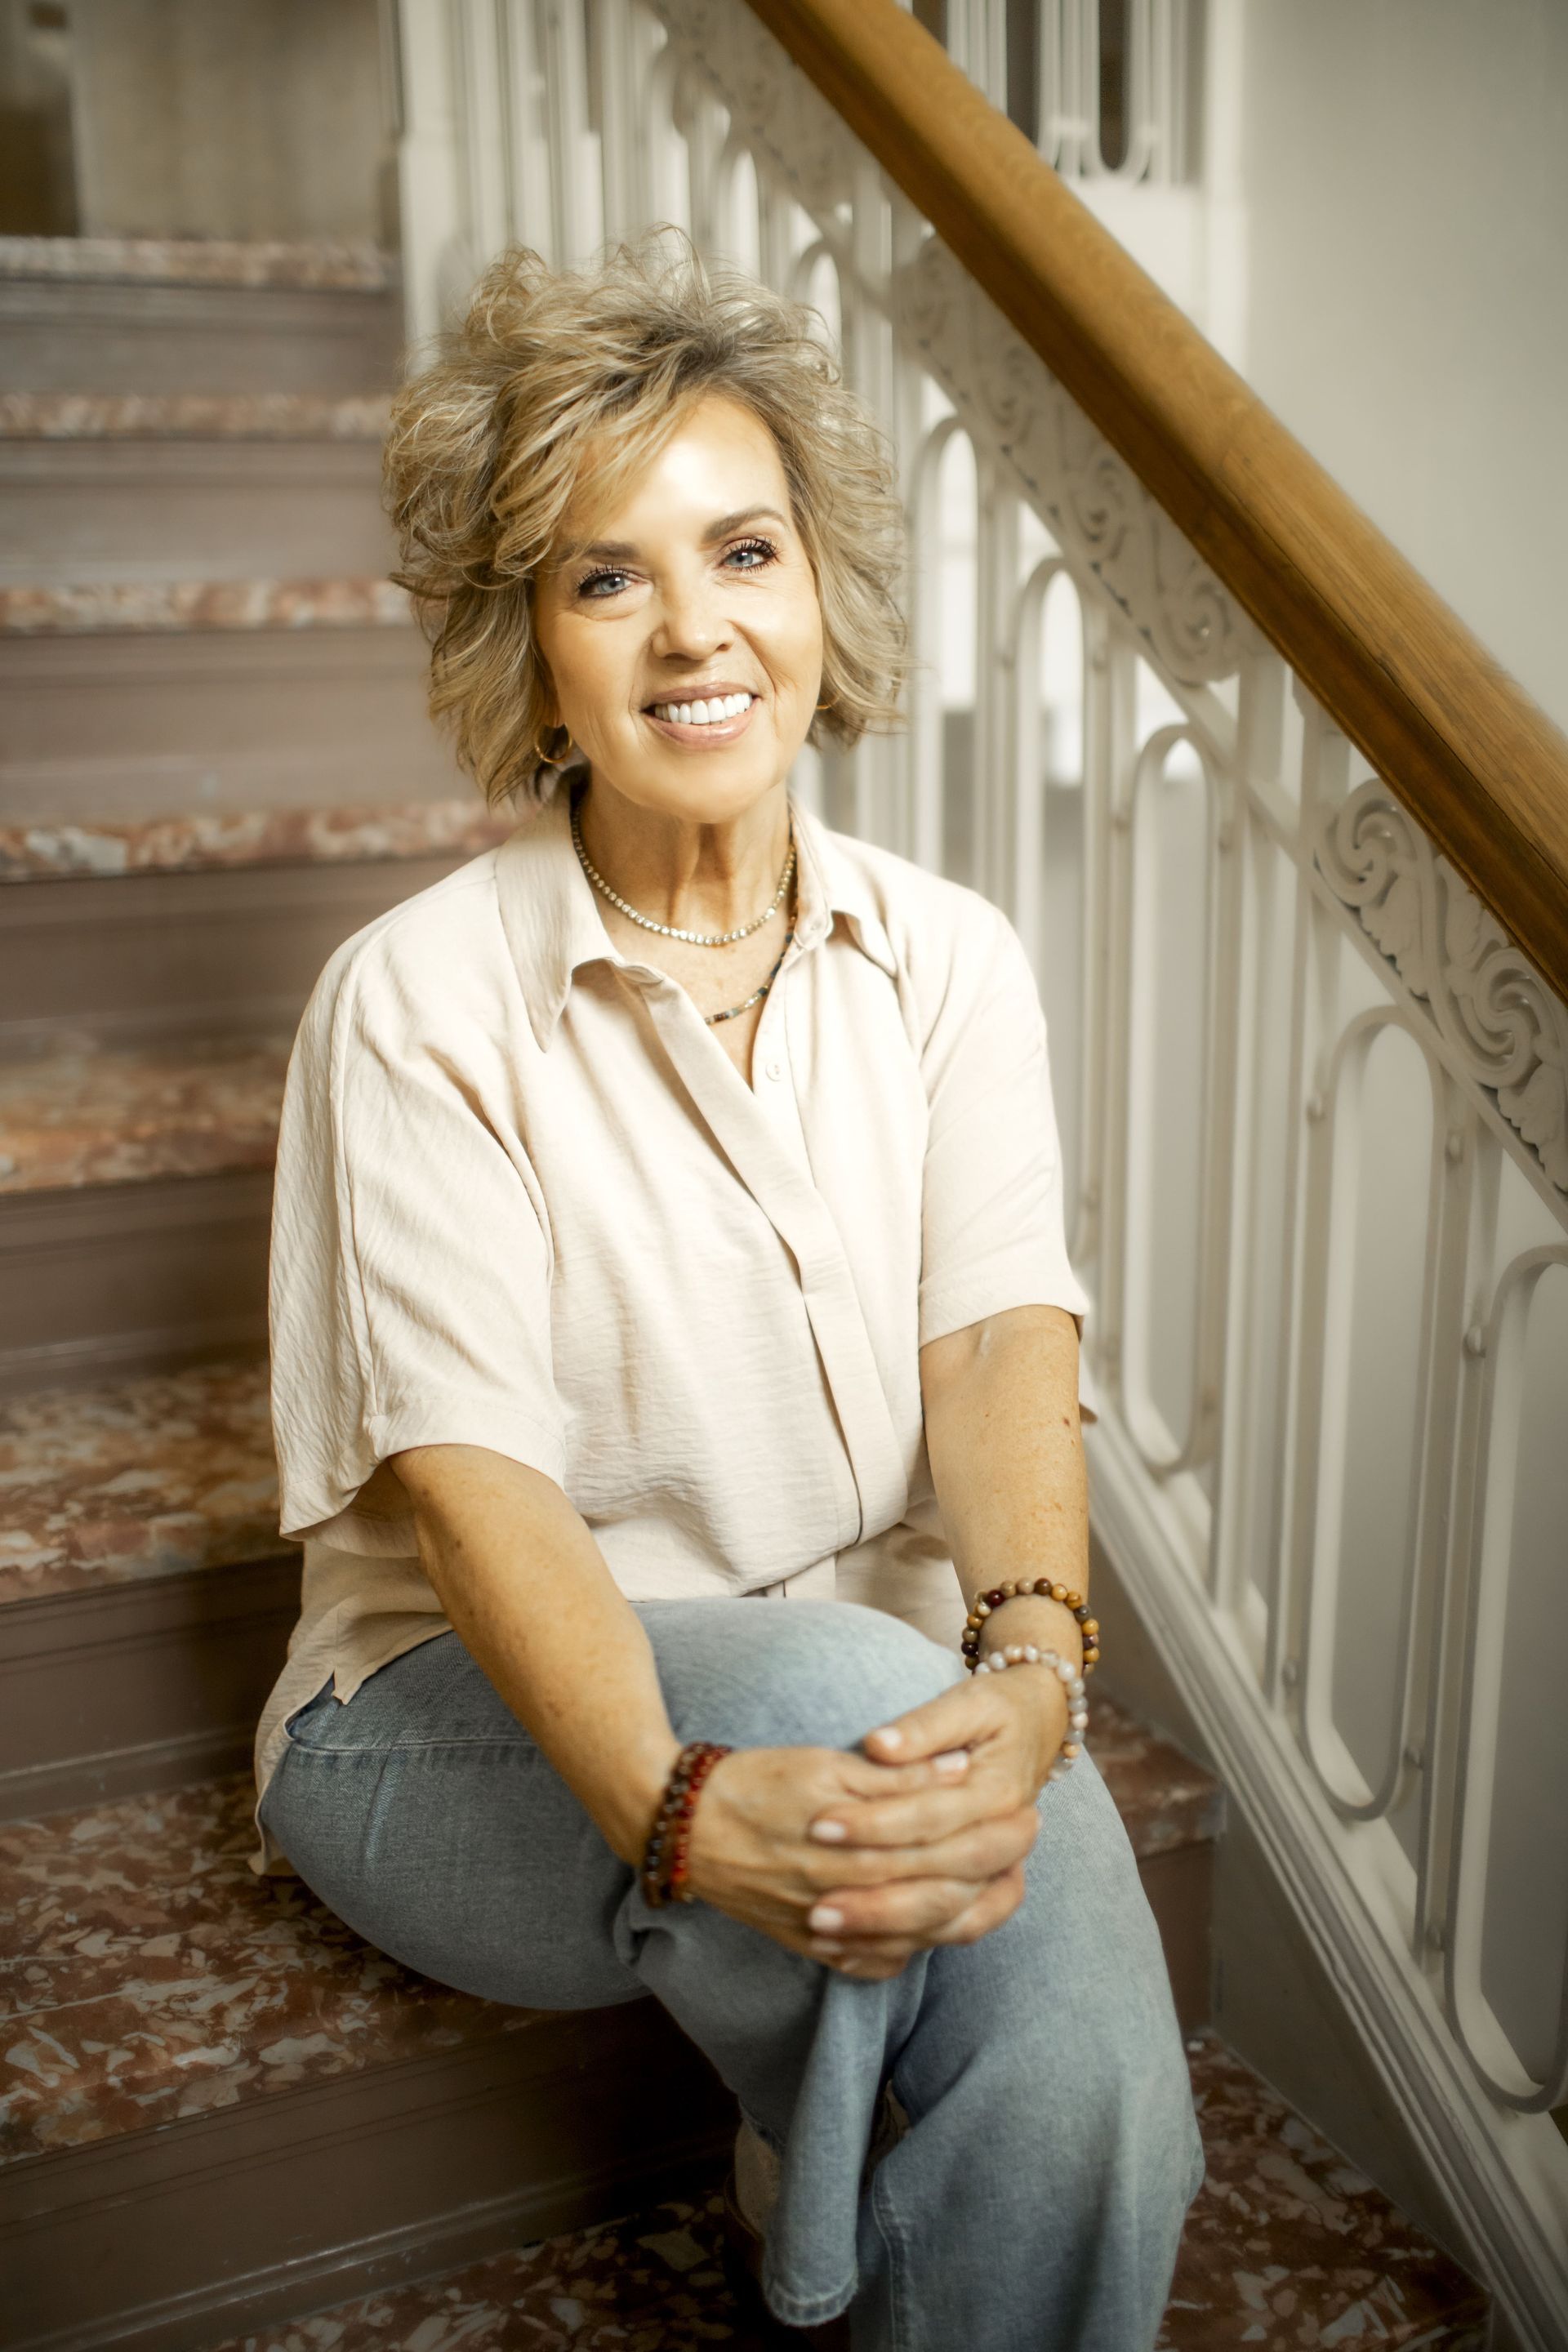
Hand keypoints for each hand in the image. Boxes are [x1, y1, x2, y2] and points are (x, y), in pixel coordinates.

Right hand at [683, 1733, 1039, 1980]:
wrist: (681, 1829)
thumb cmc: (752, 1783)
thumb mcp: (823, 1766)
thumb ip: (894, 1777)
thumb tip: (961, 1770)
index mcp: (854, 1851)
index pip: (946, 1849)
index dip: (994, 1833)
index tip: (1029, 1812)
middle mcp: (848, 1900)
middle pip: (943, 1894)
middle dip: (995, 1868)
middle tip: (1029, 1839)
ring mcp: (831, 1931)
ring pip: (918, 1934)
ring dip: (968, 1908)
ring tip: (1004, 1881)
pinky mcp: (813, 1945)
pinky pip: (878, 1962)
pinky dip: (916, 1946)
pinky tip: (940, 1925)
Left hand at [797, 1665, 1069, 1977]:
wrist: (1039, 1726)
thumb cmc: (995, 1710)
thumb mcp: (965, 1704)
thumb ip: (922, 1728)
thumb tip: (878, 1746)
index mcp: (999, 1792)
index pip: (931, 1818)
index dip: (875, 1824)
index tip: (819, 1825)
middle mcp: (1006, 1841)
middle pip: (944, 1886)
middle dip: (878, 1900)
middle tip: (816, 1906)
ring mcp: (1002, 1871)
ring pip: (949, 1922)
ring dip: (886, 1933)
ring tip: (823, 1932)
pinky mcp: (989, 1891)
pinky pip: (952, 1933)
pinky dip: (902, 1946)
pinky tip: (848, 1954)